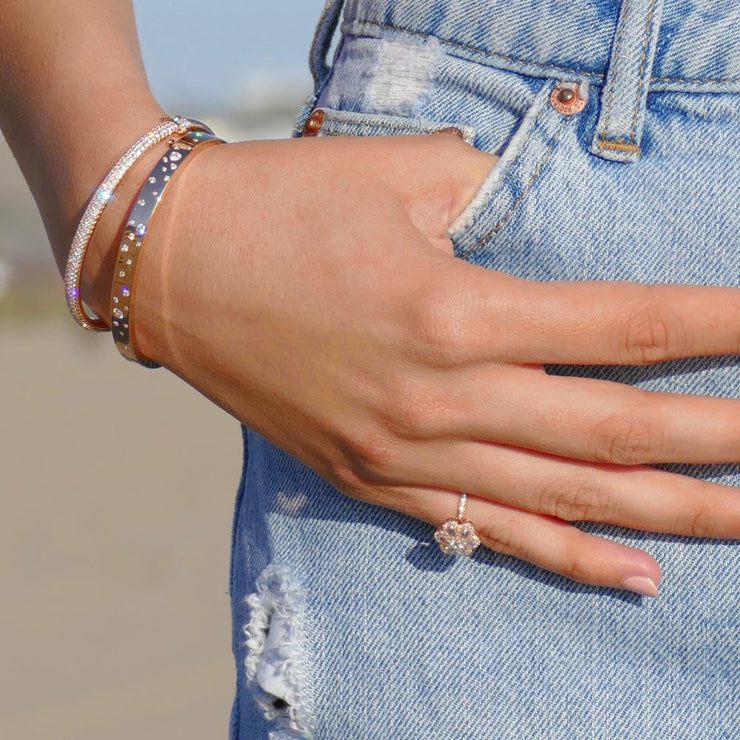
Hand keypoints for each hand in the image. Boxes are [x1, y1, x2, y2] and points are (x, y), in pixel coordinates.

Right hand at [134, 133, 739, 595]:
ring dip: (668, 511)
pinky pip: (484, 528)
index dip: (717, 326)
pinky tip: (633, 575)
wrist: (172, 264)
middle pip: (613, 429)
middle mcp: (439, 398)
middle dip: (719, 438)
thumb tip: (546, 219)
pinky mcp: (371, 477)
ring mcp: (404, 451)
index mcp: (453, 310)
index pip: (623, 327)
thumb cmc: (281, 205)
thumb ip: (494, 199)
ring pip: (564, 495)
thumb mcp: (399, 178)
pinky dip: (564, 554)